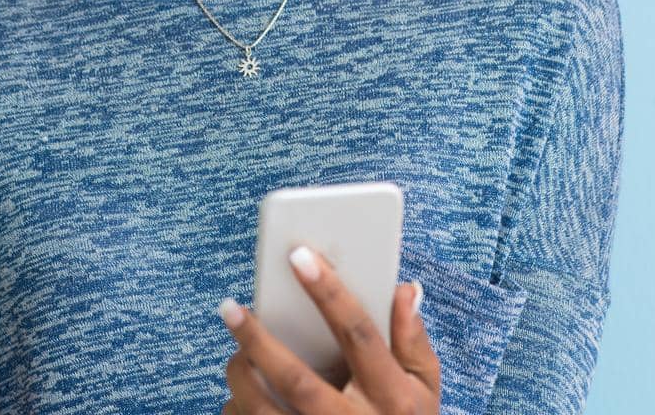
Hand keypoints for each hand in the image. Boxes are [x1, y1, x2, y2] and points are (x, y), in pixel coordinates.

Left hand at [218, 246, 439, 413]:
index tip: (299, 256)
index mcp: (390, 396)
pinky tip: (236, 399)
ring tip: (236, 354)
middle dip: (258, 341)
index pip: (358, 334)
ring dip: (242, 379)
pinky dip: (238, 412)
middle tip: (230, 307)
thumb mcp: (424, 387)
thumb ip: (413, 339)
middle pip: (297, 380)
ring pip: (266, 414)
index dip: (329, 293)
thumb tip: (405, 288)